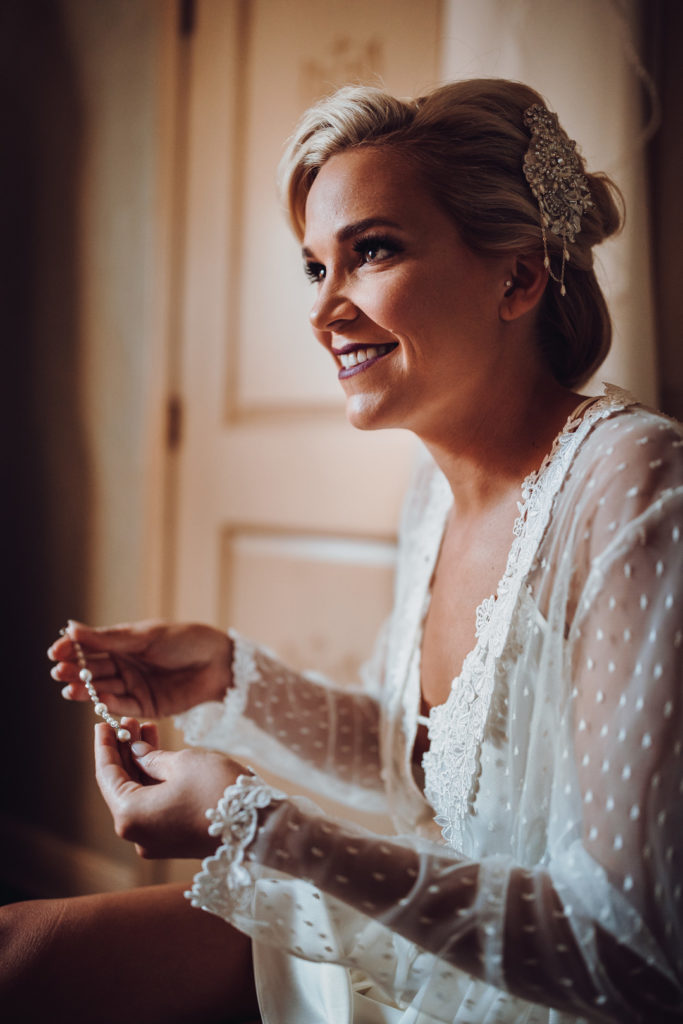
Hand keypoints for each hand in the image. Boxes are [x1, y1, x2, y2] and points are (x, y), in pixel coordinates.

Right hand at [48, 620, 231, 718]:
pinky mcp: (146, 706)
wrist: (218, 661)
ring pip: (103, 689)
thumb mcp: (145, 636)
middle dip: (75, 670)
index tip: (55, 651)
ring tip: (69, 687)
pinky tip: (94, 697)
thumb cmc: (184, 640)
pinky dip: (108, 703)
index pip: (91, 647)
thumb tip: (70, 628)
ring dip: (86, 689)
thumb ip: (109, 639)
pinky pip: (122, 705)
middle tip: (59, 672)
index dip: (72, 649)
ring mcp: (134, 686)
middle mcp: (125, 665)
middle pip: (93, 670)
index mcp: (124, 644)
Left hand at [94, 719, 245, 858]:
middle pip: (122, 786)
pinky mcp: (174, 840)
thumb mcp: (182, 763)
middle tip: (129, 723)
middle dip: (125, 752)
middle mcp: (137, 833)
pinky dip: (155, 782)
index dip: (105, 747)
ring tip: (147, 732)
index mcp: (130, 815)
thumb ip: (153, 757)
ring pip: (140, 795)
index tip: (103, 724)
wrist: (256, 826)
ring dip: (142, 765)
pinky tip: (160, 756)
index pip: (107, 776)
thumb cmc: (218, 791)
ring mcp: (156, 840)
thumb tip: (138, 753)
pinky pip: (155, 805)